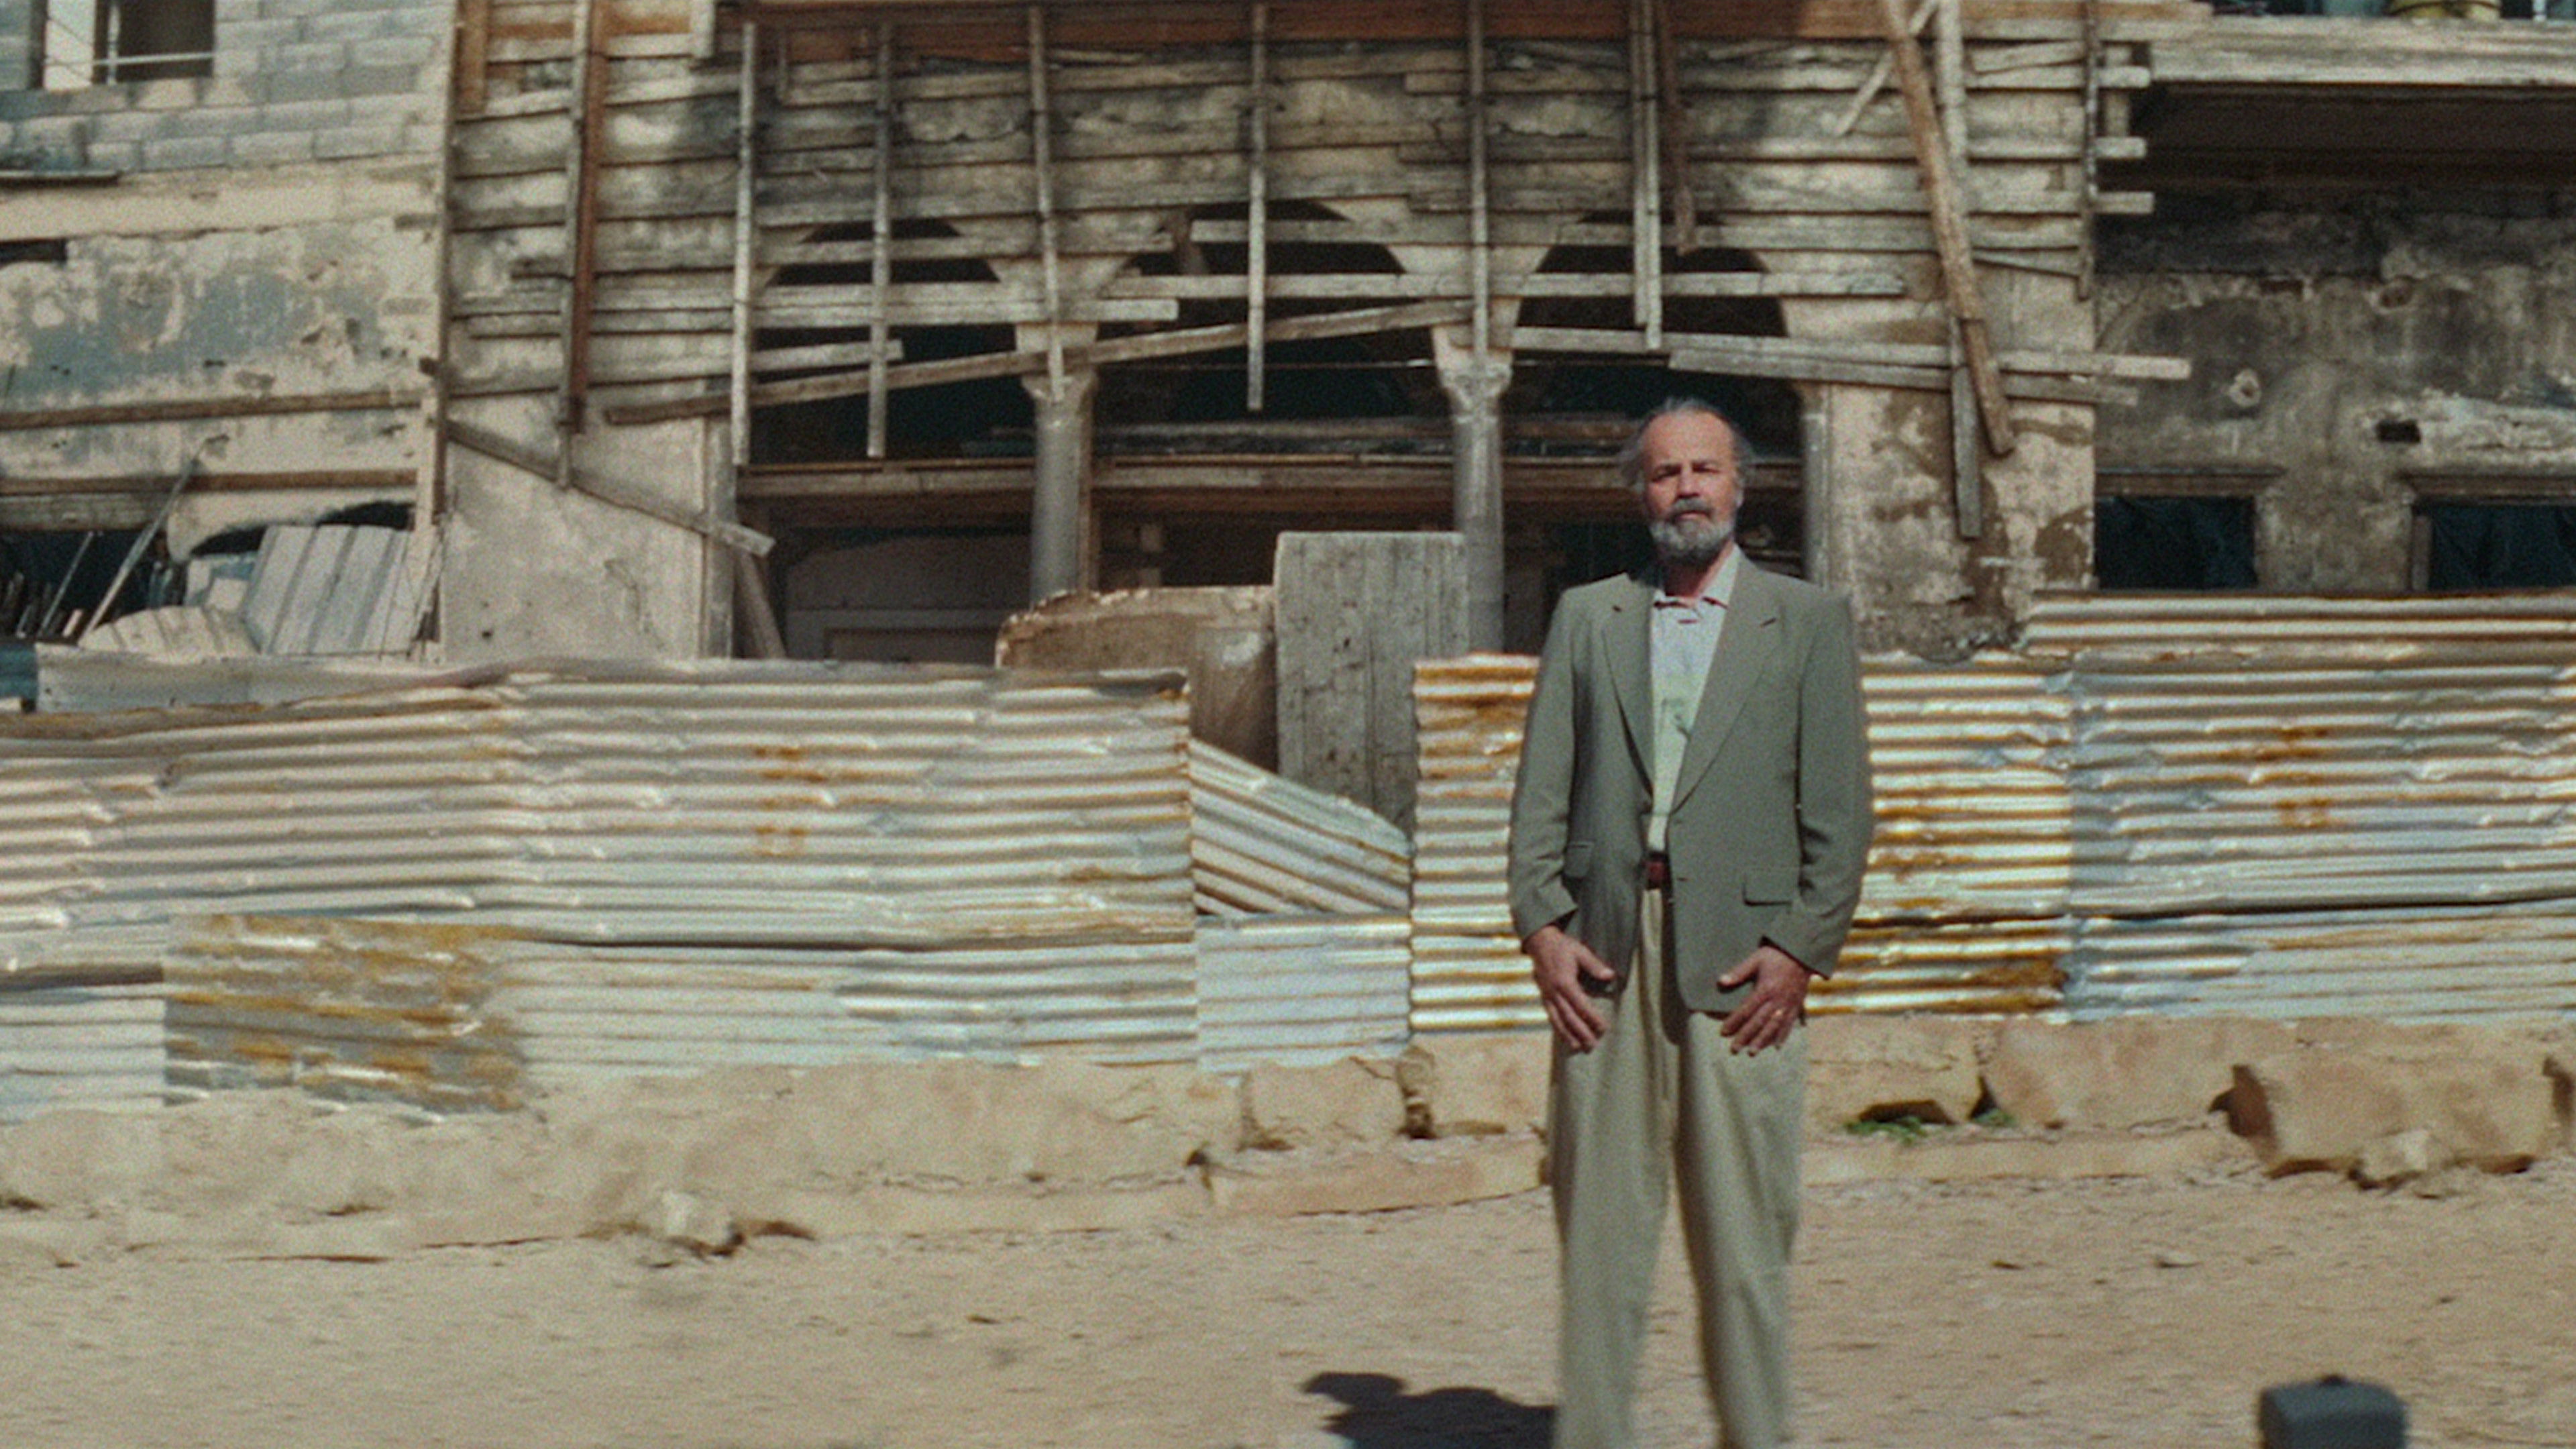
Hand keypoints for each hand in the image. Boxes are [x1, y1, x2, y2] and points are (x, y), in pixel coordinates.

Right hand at [1525, 923, 1616, 1051]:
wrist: (1539, 942)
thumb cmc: (1562, 947)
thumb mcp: (1580, 951)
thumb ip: (1594, 965)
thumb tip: (1610, 976)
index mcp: (1565, 982)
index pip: (1581, 1005)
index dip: (1592, 1018)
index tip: (1603, 1028)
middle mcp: (1554, 992)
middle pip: (1569, 1017)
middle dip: (1581, 1032)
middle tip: (1593, 1044)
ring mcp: (1547, 995)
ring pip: (1557, 1019)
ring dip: (1568, 1035)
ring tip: (1578, 1047)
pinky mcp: (1543, 997)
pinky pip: (1550, 1016)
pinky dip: (1557, 1028)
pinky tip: (1564, 1036)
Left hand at [1717, 943, 1813, 1054]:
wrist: (1802, 954)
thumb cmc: (1776, 955)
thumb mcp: (1756, 959)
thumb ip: (1739, 972)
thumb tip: (1721, 981)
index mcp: (1765, 989)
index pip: (1746, 1010)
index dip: (1734, 1022)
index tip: (1723, 1032)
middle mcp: (1777, 1000)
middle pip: (1759, 1022)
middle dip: (1745, 1037)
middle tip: (1734, 1049)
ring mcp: (1788, 1004)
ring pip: (1774, 1027)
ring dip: (1762, 1041)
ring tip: (1752, 1052)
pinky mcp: (1797, 1005)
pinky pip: (1790, 1023)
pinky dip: (1783, 1036)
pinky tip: (1776, 1046)